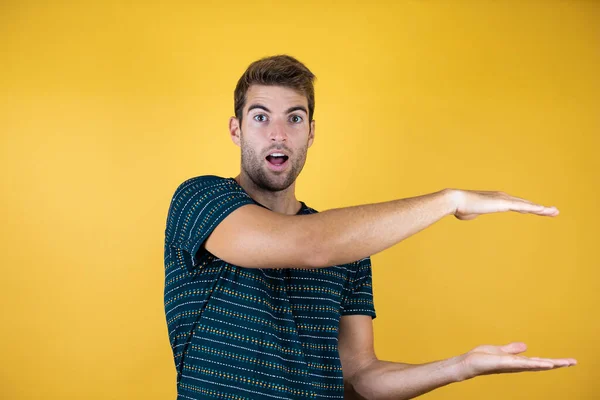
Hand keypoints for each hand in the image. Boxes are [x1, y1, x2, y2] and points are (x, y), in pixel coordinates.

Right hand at [448, 189, 558, 219]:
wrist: (455, 201)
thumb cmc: (459, 207)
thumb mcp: (468, 212)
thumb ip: (471, 213)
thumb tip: (465, 213)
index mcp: (496, 200)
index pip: (516, 205)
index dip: (528, 208)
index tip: (538, 211)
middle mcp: (503, 197)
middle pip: (525, 204)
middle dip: (540, 208)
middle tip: (553, 211)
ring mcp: (504, 199)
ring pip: (527, 205)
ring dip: (542, 209)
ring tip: (554, 212)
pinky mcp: (504, 203)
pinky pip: (522, 207)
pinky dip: (534, 208)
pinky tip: (543, 210)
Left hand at [457, 342, 575, 380]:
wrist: (469, 363)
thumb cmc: (482, 358)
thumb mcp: (500, 350)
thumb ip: (512, 349)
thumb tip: (526, 346)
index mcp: (517, 362)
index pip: (538, 361)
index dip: (552, 361)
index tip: (566, 361)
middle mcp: (517, 365)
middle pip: (541, 364)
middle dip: (557, 363)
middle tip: (573, 362)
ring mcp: (513, 365)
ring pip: (536, 364)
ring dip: (551, 363)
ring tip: (566, 362)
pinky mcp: (506, 363)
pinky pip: (523, 364)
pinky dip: (536, 364)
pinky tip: (547, 364)